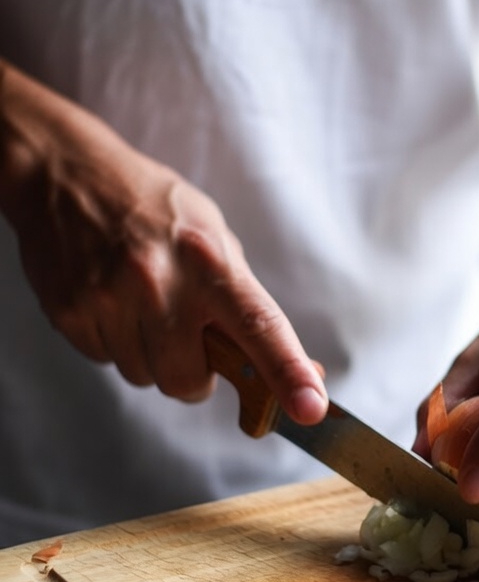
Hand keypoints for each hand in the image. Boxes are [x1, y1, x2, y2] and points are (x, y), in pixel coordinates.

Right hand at [0, 65, 326, 421]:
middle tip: (184, 332)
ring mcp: (109, 299)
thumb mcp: (212, 235)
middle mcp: (159, 282)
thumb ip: (247, 302)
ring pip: (143, 376)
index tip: (310, 408)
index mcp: (208, 260)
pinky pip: (103, 361)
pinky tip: (108, 298)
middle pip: (187, 381)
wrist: (65, 174)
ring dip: (148, 355)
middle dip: (191, 372)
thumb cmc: (151, 206)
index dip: (286, 371)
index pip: (258, 324)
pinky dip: (112, 341)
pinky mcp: (69, 313)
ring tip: (138, 301)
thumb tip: (302, 371)